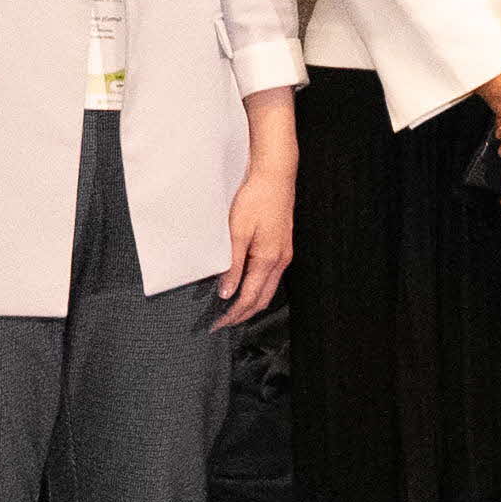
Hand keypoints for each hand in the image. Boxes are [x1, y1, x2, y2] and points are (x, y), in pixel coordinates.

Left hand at [217, 142, 297, 324]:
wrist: (275, 176)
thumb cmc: (256, 199)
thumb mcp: (237, 232)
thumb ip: (233, 265)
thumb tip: (226, 293)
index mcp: (269, 259)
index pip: (249, 298)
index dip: (232, 314)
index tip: (216, 324)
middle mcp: (280, 261)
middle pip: (262, 300)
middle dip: (242, 315)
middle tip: (221, 324)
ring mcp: (284, 254)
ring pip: (268, 290)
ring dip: (249, 304)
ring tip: (230, 311)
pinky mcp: (282, 247)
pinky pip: (270, 277)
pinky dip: (257, 290)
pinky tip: (244, 288)